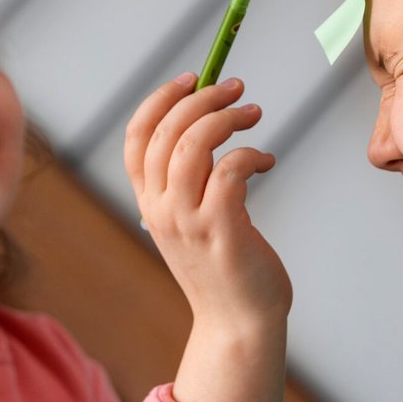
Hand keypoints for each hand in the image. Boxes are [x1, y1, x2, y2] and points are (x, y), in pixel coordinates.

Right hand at [126, 73, 290, 327]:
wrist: (238, 323)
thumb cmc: (225, 267)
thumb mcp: (192, 220)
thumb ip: (189, 181)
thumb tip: (210, 123)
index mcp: (149, 203)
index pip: (137, 137)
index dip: (160, 99)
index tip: (192, 78)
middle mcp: (160, 210)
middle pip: (168, 132)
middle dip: (203, 97)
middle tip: (238, 88)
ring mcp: (188, 221)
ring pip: (195, 145)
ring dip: (227, 118)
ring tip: (253, 113)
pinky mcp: (222, 231)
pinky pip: (230, 170)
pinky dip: (251, 154)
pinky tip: (266, 161)